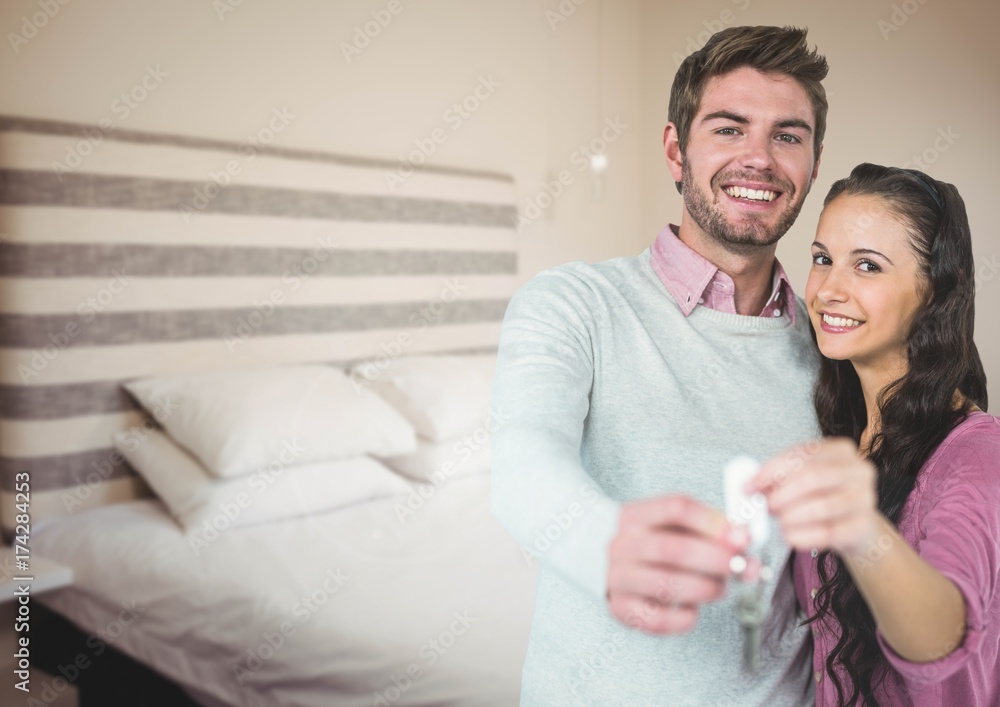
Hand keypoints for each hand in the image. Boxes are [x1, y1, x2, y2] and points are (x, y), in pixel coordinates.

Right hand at [607, 495, 748, 634]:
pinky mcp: (620, 608)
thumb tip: (743, 540)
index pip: (676, 508)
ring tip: (720, 588)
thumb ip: (711, 530)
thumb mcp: (677, 527)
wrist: (610, 567)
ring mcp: (618, 577)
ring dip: (704, 588)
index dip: (713, 523)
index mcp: (635, 515)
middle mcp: (622, 544)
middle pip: (671, 548)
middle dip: (714, 559)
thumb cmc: (656, 545)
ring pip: (665, 584)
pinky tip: (693, 610)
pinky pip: (657, 619)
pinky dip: (684, 618)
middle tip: (740, 567)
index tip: (741, 538)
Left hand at [749, 438, 880, 556]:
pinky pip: (828, 532)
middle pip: (812, 478)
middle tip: (766, 506)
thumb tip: (749, 485)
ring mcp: (865, 498)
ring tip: (779, 521)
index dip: (770, 471)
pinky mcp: (864, 526)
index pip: (801, 454)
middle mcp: (858, 470)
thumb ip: (779, 477)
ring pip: (821, 506)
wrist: (857, 527)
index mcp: (841, 450)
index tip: (749, 486)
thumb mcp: (804, 480)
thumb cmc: (824, 497)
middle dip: (782, 494)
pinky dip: (802, 536)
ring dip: (791, 516)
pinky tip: (789, 536)